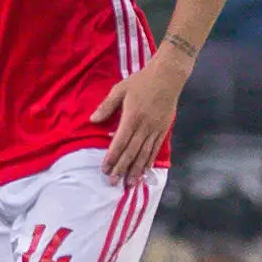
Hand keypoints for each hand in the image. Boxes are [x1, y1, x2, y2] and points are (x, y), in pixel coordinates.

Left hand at [91, 61, 185, 182]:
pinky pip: (155, 149)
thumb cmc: (141, 81)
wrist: (168, 77)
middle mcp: (144, 127)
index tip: (105, 169)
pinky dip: (149, 161)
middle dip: (122, 169)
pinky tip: (144, 171)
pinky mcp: (164, 130)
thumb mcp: (120, 89)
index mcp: (132, 117)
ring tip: (129, 184)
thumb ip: (106, 106)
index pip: (120, 142)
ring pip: (144, 154)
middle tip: (113, 183)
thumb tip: (92, 120)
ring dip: (136, 170)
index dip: (112, 158)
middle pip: (132, 152)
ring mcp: (156, 129)